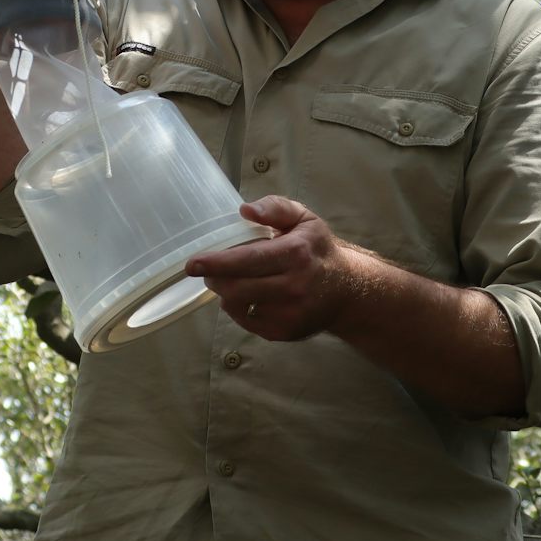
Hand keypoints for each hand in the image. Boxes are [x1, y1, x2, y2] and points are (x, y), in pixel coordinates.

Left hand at [184, 196, 372, 340]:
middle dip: (215, 278)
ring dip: (225, 292)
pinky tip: (251, 296)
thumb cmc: (318, 250)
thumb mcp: (304, 219)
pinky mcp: (284, 332)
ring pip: (237, 305)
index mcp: (297, 254)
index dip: (218, 262)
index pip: (250, 260)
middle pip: (237, 287)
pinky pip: (246, 321)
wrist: (347, 290)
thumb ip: (275, 208)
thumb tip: (245, 210)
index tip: (193, 263)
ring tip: (233, 280)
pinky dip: (240, 307)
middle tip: (209, 270)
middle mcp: (294, 286)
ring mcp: (289, 313)